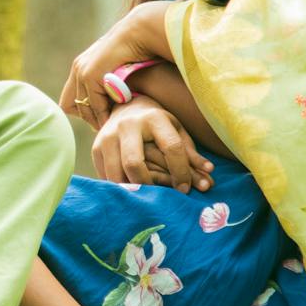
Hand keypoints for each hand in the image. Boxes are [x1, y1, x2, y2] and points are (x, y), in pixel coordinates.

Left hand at [60, 1, 170, 129]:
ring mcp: (82, 71)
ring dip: (96, 120)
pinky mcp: (91, 75)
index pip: (69, 100)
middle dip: (87, 118)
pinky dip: (104, 115)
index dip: (83, 111)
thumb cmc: (136, 51)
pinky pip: (95, 105)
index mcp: (81, 67)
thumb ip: (108, 83)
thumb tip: (110, 102)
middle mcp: (78, 68)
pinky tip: (114, 120)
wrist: (139, 34)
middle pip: (69, 106)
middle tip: (104, 125)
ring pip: (82, 108)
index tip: (101, 116)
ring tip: (109, 127)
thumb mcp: (116, 70)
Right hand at [91, 98, 212, 191]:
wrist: (126, 107)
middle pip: (134, 163)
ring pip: (116, 173)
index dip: (181, 171)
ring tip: (145, 198)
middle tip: (160, 197)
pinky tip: (130, 193)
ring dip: (131, 190)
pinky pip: (106, 176)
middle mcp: (127, 125)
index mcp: (153, 118)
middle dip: (149, 185)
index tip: (186, 188)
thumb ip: (191, 153)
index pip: (171, 147)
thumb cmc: (158, 125)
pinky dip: (118, 188)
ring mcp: (107, 136)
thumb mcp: (176, 132)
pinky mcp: (95, 148)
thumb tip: (210, 173)